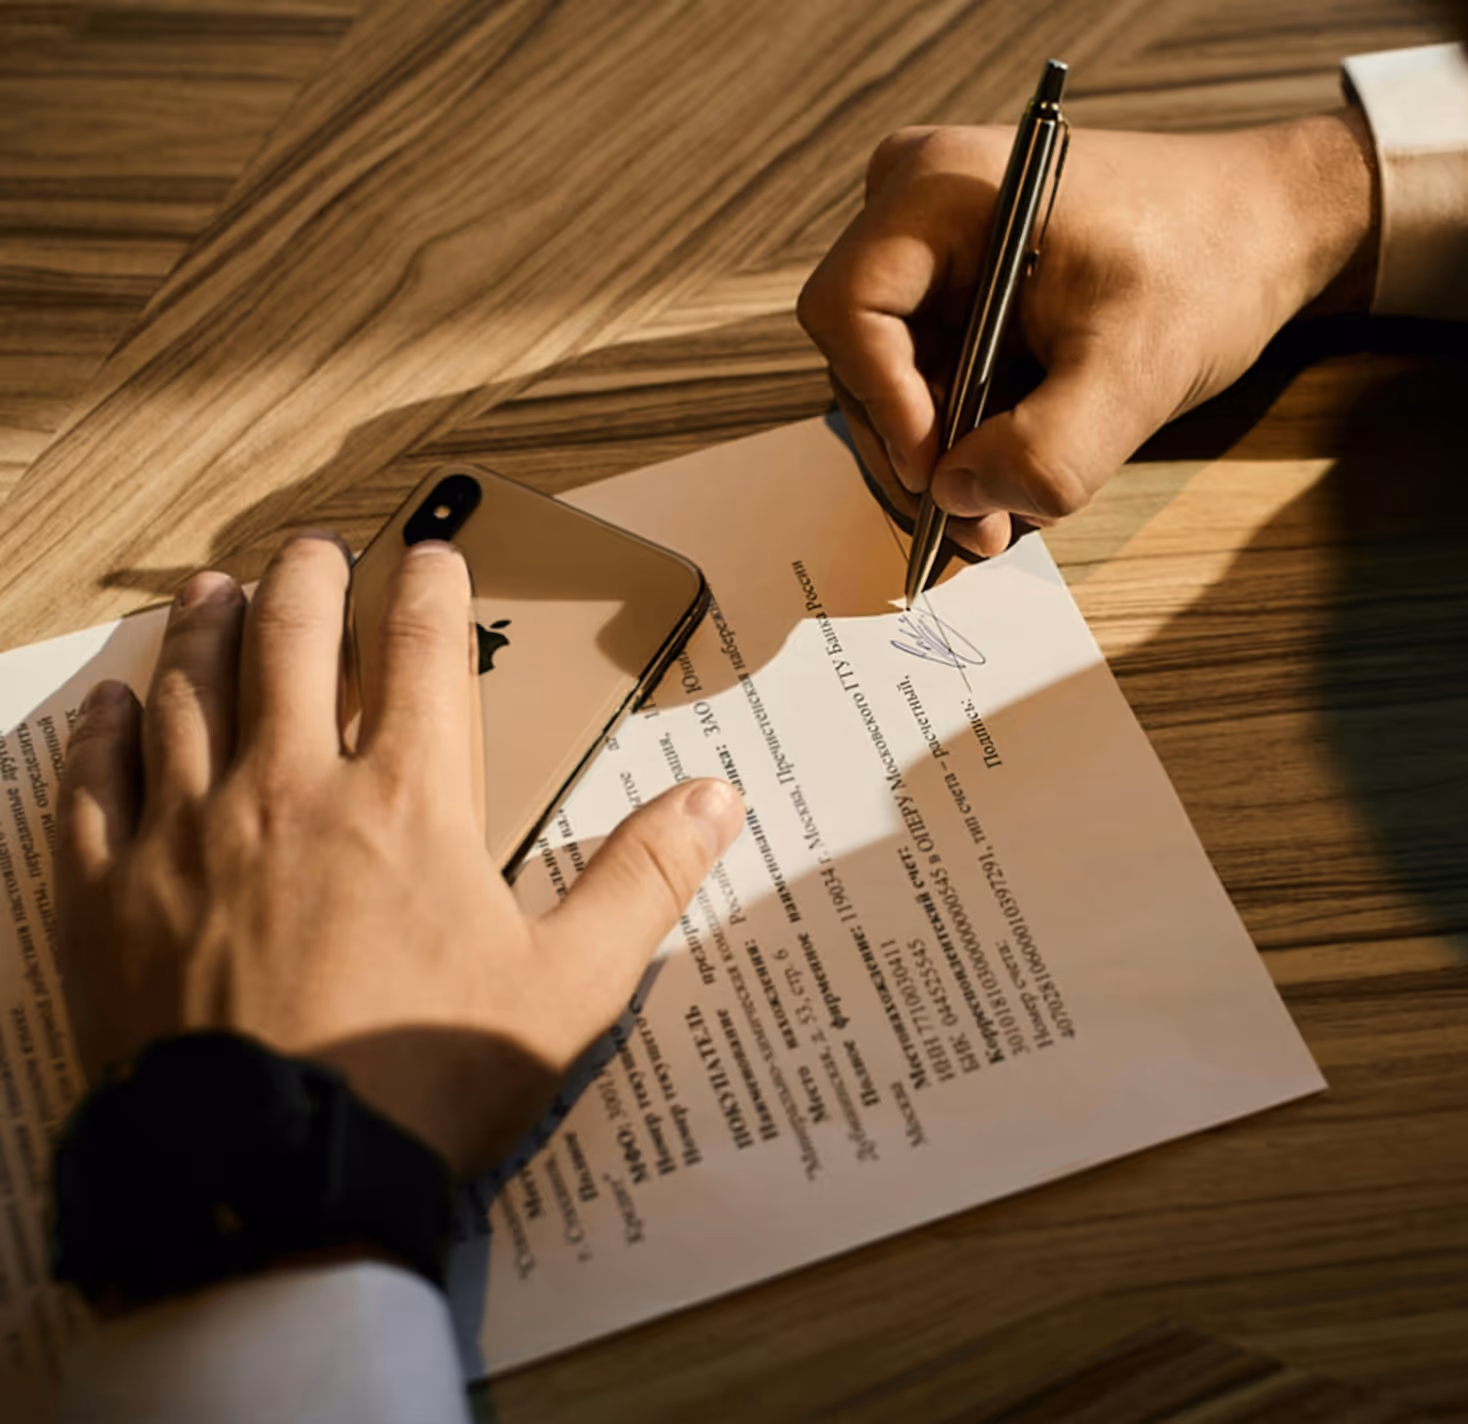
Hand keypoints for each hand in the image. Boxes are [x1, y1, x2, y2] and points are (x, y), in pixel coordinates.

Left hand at [53, 532, 742, 1176]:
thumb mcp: (570, 985)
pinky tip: (110, 703)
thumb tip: (714, 798)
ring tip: (213, 587)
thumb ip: (643, 879)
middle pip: (291, 643)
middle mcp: (290, 792)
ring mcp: (189, 839)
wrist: (279, 1181)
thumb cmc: (429, 1080)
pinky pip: (92, 787)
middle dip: (308, 580)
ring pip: (189, 694)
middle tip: (315, 548)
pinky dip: (102, 733)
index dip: (429, 586)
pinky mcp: (112, 899)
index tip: (432, 552)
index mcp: (406, 802)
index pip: (420, 651)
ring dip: (204, 629)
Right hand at [798, 112, 1377, 555]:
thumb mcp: (1135, 371)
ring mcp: (933, 240)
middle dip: (919, 448)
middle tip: (981, 525)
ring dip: (946, 449)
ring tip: (1012, 500)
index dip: (885, 410)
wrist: (1266, 226)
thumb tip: (959, 504)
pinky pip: (930, 368)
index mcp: (941, 189)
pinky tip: (1020, 460)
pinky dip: (967, 428)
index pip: (848, 314)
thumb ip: (1047, 451)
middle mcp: (917, 201)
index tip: (942, 480)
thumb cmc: (1209, 266)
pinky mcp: (958, 277)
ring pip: (894, 374)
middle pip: (861, 354)